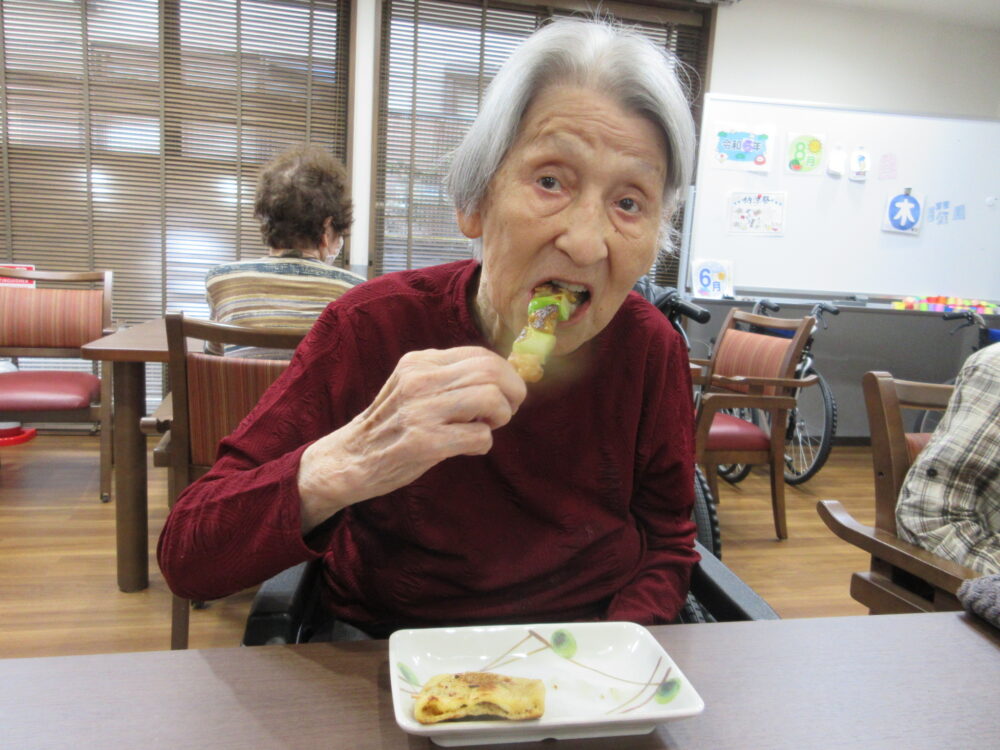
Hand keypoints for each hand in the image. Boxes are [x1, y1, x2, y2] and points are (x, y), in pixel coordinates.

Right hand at [297, 346, 526, 531]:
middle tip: (505, 413)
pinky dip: (484, 443)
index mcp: (419, 362)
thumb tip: (503, 377)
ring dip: (500, 417)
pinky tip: (467, 448)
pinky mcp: (424, 442)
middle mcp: (420, 380)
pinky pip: (480, 436)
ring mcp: (421, 411)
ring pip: (491, 398)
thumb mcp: (412, 387)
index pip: (481, 355)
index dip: (506, 375)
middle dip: (512, 394)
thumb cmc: (391, 425)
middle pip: (492, 372)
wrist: (350, 459)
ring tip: (485, 427)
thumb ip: (448, 378)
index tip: (506, 394)